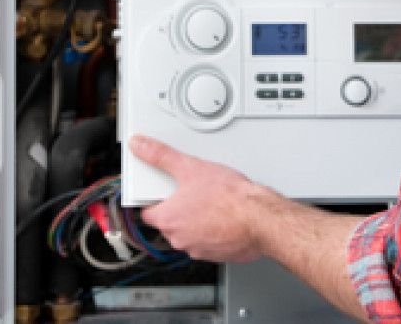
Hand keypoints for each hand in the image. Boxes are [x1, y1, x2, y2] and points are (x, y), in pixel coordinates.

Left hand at [130, 135, 269, 262]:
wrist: (259, 218)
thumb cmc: (230, 198)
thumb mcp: (191, 166)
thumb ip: (161, 156)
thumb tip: (141, 145)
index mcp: (168, 219)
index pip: (145, 213)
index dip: (153, 200)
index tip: (161, 193)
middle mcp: (179, 239)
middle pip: (168, 223)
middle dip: (178, 209)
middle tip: (193, 193)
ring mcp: (197, 249)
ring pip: (188, 234)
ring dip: (195, 222)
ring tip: (212, 203)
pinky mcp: (215, 255)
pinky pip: (207, 243)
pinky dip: (212, 232)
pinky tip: (223, 217)